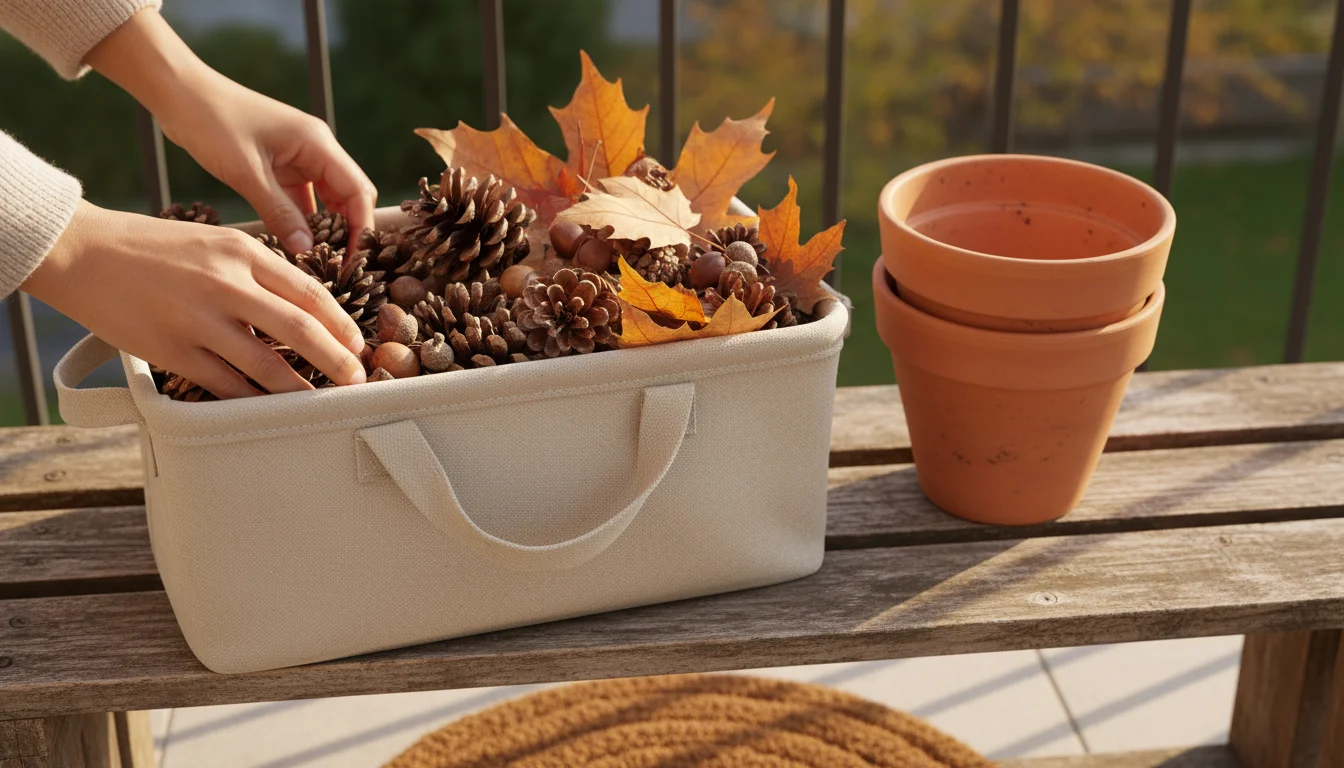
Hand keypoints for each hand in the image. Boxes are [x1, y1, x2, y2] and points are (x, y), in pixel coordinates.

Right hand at [24, 202, 366, 398]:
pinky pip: (225, 385)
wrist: (80, 253)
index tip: (357, 343)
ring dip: (300, 388)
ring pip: (267, 365)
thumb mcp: (213, 242)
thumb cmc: (149, 247)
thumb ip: (255, 271)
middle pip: (301, 329)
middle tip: (356, 378)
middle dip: (337, 359)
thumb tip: (298, 308)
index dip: (341, 323)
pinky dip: (253, 400)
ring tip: (320, 400)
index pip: (309, 292)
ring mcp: (199, 321)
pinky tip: (269, 407)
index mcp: (241, 252)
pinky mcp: (173, 351)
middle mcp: (225, 284)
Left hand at [157, 73, 376, 254]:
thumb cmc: (213, 123)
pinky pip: (300, 200)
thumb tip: (306, 250)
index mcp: (318, 144)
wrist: (179, 94)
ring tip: (316, 262)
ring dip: (323, 230)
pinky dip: (300, 221)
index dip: (361, 227)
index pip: (358, 191)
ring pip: (326, 201)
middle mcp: (316, 150)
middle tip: (338, 268)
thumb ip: (279, 213)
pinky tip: (293, 244)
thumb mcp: (246, 173)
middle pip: (348, 197)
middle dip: (347, 232)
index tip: (353, 261)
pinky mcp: (280, 167)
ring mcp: (298, 158)